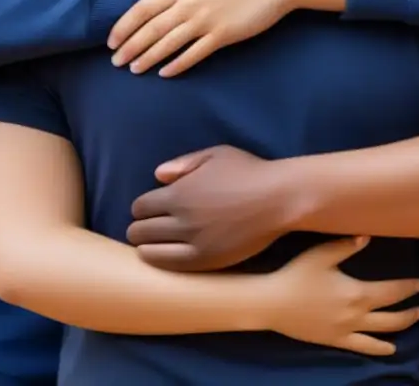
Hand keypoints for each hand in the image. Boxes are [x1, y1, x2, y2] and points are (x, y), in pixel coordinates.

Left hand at [107, 0, 300, 76]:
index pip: (143, 8)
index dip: (124, 26)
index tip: (111, 41)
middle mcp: (189, 4)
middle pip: (151, 30)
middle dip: (130, 48)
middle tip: (116, 62)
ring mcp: (206, 21)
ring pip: (169, 44)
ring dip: (148, 59)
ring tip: (135, 69)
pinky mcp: (222, 35)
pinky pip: (194, 54)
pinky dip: (177, 65)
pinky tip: (165, 73)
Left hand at [128, 145, 294, 271]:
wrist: (279, 198)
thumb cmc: (249, 172)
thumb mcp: (215, 155)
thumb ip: (183, 163)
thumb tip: (158, 176)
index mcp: (179, 192)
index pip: (140, 206)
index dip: (141, 208)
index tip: (149, 210)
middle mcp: (181, 218)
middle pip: (140, 230)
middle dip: (139, 228)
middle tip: (148, 229)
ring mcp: (193, 241)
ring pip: (149, 250)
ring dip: (146, 246)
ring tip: (152, 245)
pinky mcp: (207, 260)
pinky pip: (170, 265)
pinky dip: (158, 260)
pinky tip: (159, 257)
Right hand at [258, 236, 418, 356]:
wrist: (273, 303)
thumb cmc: (297, 275)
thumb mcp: (321, 254)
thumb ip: (346, 245)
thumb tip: (368, 236)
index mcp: (357, 292)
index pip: (391, 291)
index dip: (408, 288)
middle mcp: (357, 314)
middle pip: (392, 316)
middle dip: (410, 311)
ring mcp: (347, 330)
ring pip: (382, 332)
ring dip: (402, 327)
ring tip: (413, 322)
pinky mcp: (336, 340)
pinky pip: (363, 347)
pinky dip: (380, 349)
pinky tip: (390, 349)